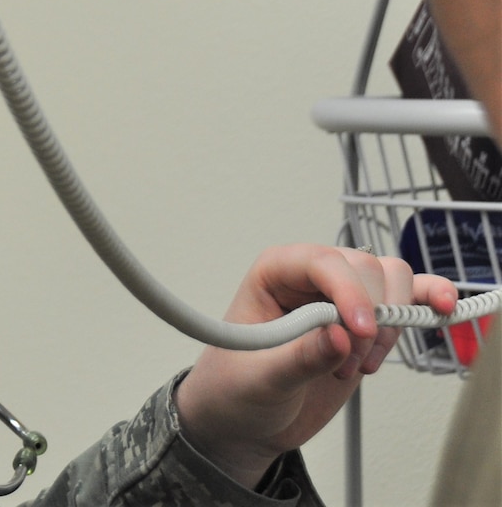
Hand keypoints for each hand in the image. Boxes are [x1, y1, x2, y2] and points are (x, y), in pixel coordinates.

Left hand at [175, 245, 457, 487]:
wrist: (247, 418)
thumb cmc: (237, 388)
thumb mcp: (259, 379)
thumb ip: (297, 358)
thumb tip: (339, 336)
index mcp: (273, 273)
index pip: (321, 261)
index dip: (348, 291)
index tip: (360, 333)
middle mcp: (310, 276)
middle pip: (365, 268)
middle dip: (370, 316)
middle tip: (351, 362)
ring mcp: (342, 297)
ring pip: (391, 280)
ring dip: (391, 324)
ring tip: (360, 365)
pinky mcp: (367, 322)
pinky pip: (408, 297)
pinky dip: (427, 300)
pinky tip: (443, 308)